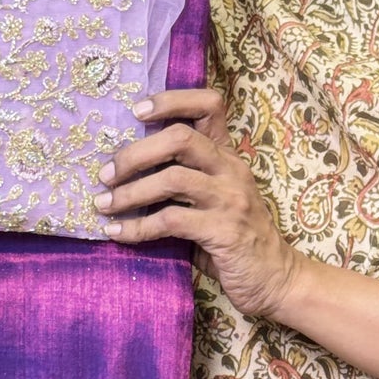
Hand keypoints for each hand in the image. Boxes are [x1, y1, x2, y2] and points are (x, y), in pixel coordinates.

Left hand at [94, 89, 300, 319]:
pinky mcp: (223, 231)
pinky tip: (117, 233)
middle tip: (106, 173)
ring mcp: (230, 199)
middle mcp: (231, 170)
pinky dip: (137, 227)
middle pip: (180, 138)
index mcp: (227, 156)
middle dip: (135, 154)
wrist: (274, 278)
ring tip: (104, 204)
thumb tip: (124, 171)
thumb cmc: (233, 239)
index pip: (208, 105)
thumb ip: (182, 182)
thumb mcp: (212, 200)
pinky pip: (170, 221)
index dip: (172, 100)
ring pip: (171, 179)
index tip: (137, 111)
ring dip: (130, 192)